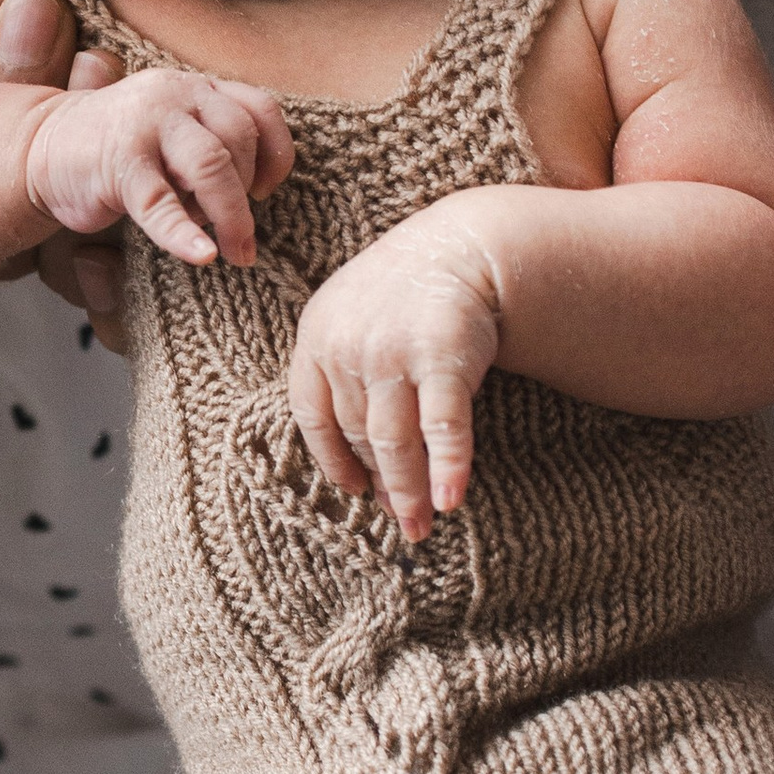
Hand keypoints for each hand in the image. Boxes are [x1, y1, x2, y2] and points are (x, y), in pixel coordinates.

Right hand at [25, 70, 293, 267]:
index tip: (268, 191)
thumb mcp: (176, 132)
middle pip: (238, 140)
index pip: (259, 108)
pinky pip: (161, 203)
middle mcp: (175, 95)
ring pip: (210, 166)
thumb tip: (260, 192)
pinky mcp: (119, 164)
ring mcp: (145, 125)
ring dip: (230, 216)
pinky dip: (185, 234)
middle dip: (248, 196)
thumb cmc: (122, 150)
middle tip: (244, 239)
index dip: (276, 153)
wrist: (43, 147)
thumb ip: (215, 143)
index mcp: (195, 87)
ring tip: (234, 253)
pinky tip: (201, 256)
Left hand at [289, 210, 504, 540]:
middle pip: (357, 434)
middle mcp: (346, 347)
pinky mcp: (442, 358)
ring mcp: (392, 353)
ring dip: (409, 491)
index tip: (354, 490)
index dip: (332, 460)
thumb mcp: (351, 316)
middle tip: (401, 520)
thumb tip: (353, 453)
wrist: (461, 247)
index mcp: (316, 336)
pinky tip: (451, 499)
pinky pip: (442, 426)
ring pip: (393, 441)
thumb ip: (339, 370)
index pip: (313, 416)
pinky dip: (447, 467)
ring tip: (422, 526)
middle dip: (380, 483)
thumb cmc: (405, 292)